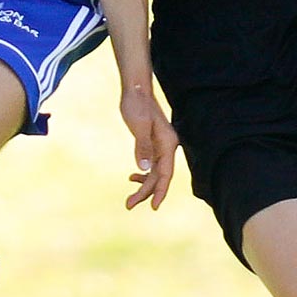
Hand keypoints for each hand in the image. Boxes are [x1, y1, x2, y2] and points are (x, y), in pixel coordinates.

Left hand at [120, 84, 177, 210]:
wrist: (136, 89)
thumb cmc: (137, 105)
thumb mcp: (139, 125)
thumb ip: (142, 147)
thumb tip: (143, 168)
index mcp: (168, 143)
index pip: (166, 174)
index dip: (160, 191)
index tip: (152, 206)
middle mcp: (167, 146)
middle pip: (159, 176)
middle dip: (146, 192)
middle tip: (129, 205)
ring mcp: (161, 145)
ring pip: (155, 172)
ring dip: (143, 185)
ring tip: (130, 198)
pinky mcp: (153, 143)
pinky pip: (151, 165)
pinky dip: (143, 173)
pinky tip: (133, 176)